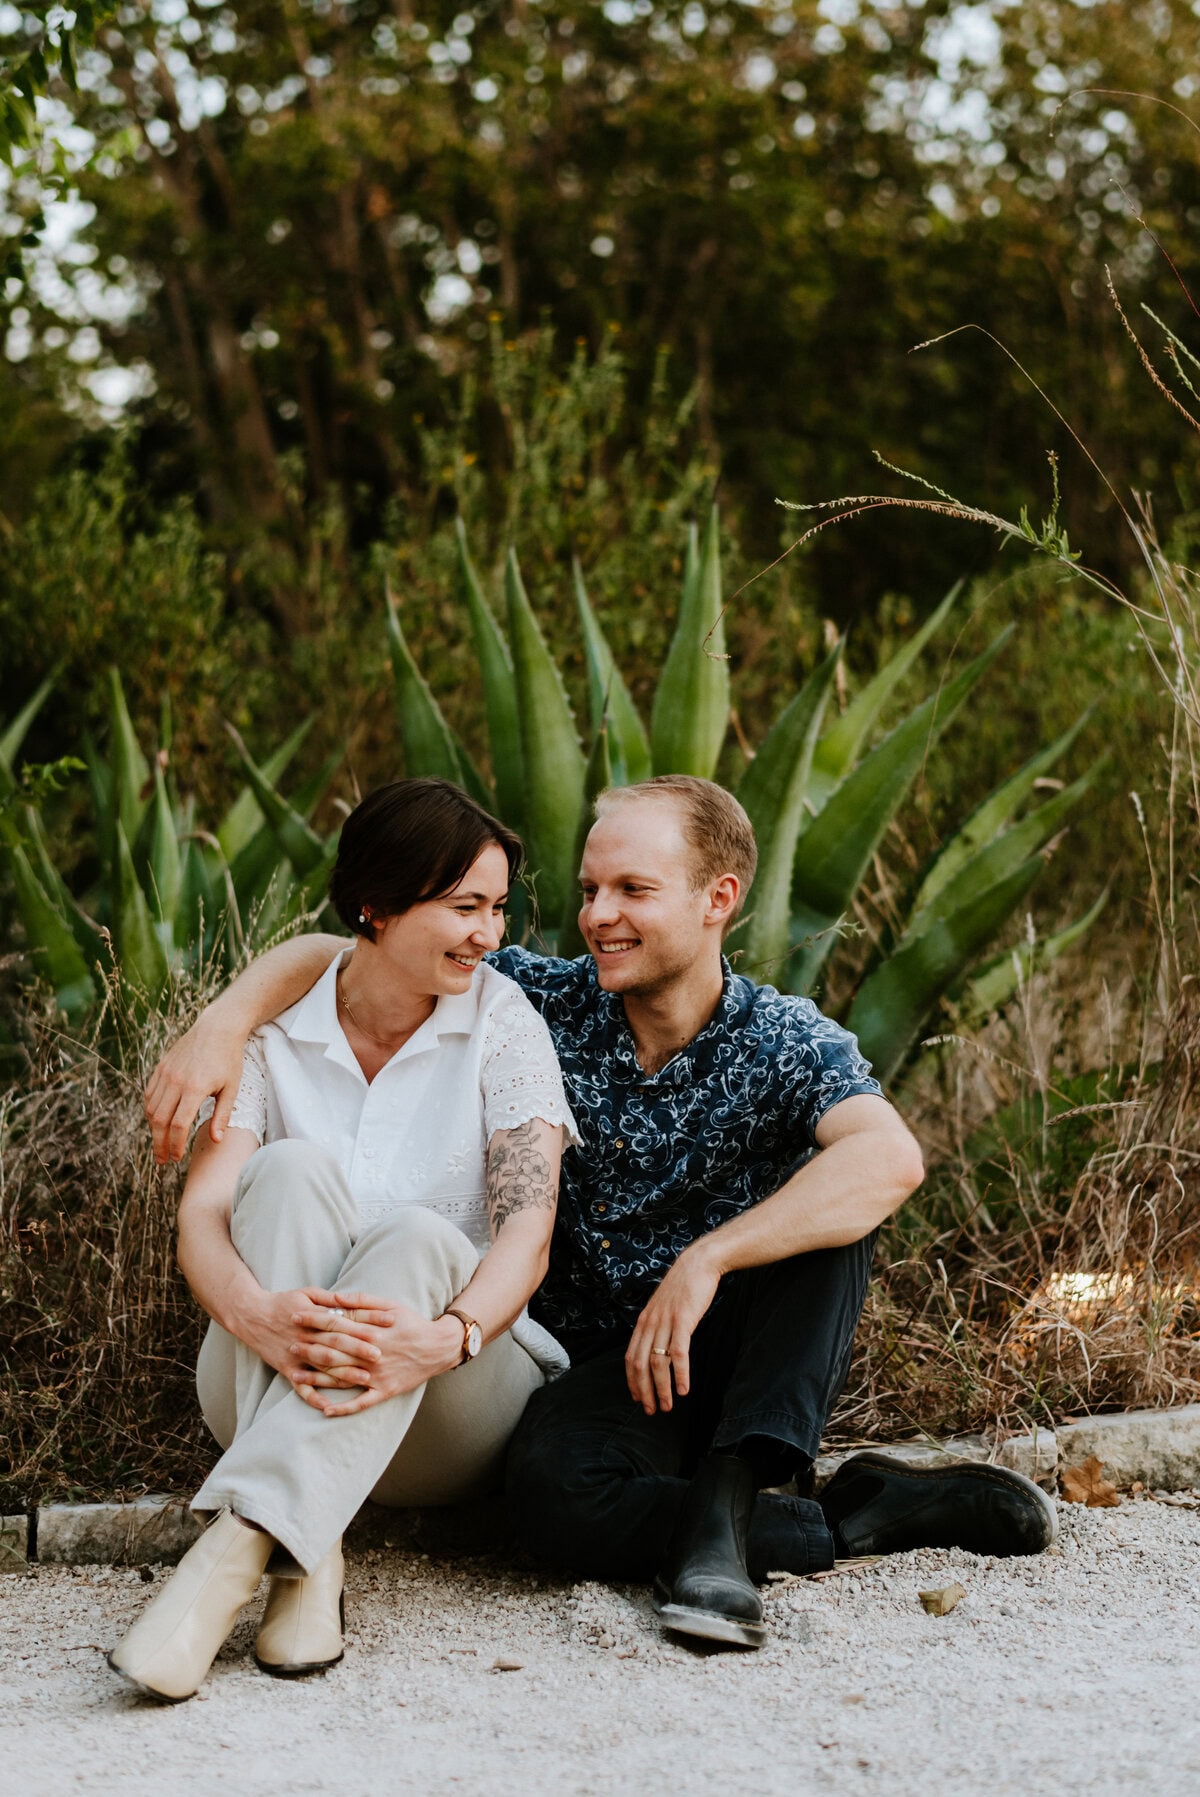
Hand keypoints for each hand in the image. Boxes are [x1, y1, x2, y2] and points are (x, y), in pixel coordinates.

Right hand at [145, 1019, 247, 1163]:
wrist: (217, 1027)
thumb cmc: (229, 1058)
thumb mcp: (231, 1088)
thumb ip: (222, 1115)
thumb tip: (216, 1140)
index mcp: (195, 1088)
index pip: (178, 1125)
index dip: (175, 1144)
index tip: (176, 1158)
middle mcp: (176, 1081)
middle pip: (160, 1121)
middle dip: (159, 1144)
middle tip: (163, 1160)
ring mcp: (165, 1073)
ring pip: (151, 1109)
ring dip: (153, 1130)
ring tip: (160, 1144)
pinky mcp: (161, 1067)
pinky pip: (149, 1094)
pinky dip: (150, 1111)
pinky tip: (156, 1122)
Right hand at [237, 1288, 394, 1410]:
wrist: (251, 1316)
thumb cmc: (283, 1302)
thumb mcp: (306, 1292)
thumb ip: (328, 1298)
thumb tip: (351, 1299)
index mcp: (312, 1316)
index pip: (342, 1319)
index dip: (365, 1320)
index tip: (386, 1323)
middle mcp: (305, 1336)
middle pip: (335, 1344)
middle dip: (358, 1349)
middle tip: (380, 1355)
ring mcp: (295, 1354)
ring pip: (322, 1367)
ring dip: (343, 1374)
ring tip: (364, 1379)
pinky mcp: (286, 1368)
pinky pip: (300, 1386)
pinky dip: (312, 1396)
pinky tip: (327, 1405)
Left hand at [293, 1290, 464, 1417]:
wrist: (438, 1348)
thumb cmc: (413, 1323)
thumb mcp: (390, 1305)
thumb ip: (362, 1302)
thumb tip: (335, 1298)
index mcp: (371, 1332)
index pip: (336, 1326)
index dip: (314, 1321)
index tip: (295, 1317)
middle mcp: (372, 1356)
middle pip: (334, 1352)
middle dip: (309, 1348)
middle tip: (288, 1345)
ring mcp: (377, 1376)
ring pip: (342, 1379)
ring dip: (317, 1378)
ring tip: (295, 1376)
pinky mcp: (385, 1391)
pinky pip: (361, 1403)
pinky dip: (343, 1408)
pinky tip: (325, 1410)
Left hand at [625, 1246, 721, 1415]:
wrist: (698, 1263)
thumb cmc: (683, 1287)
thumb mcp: (663, 1307)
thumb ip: (658, 1326)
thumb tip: (657, 1348)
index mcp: (644, 1321)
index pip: (631, 1357)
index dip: (632, 1381)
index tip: (638, 1398)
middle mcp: (650, 1323)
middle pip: (641, 1365)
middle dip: (644, 1391)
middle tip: (651, 1410)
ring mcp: (666, 1322)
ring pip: (658, 1363)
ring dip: (662, 1389)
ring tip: (668, 1406)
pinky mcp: (684, 1320)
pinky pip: (679, 1353)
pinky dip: (681, 1374)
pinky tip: (684, 1389)